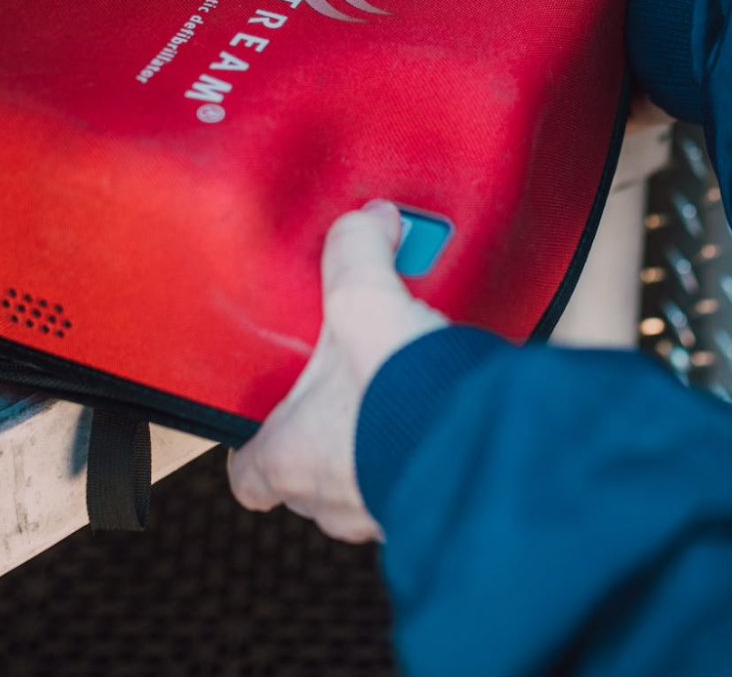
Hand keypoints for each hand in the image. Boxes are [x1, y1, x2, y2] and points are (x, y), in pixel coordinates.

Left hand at [229, 200, 448, 541]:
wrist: (485, 442)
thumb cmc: (402, 398)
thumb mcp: (364, 301)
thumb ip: (356, 252)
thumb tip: (366, 221)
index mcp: (290, 455)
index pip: (247, 472)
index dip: (254, 441)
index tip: (267, 415)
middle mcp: (329, 495)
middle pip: (307, 474)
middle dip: (325, 429)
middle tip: (344, 386)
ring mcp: (378, 510)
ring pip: (361, 481)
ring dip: (375, 441)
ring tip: (397, 389)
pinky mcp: (430, 503)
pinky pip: (414, 480)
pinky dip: (420, 448)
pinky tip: (438, 408)